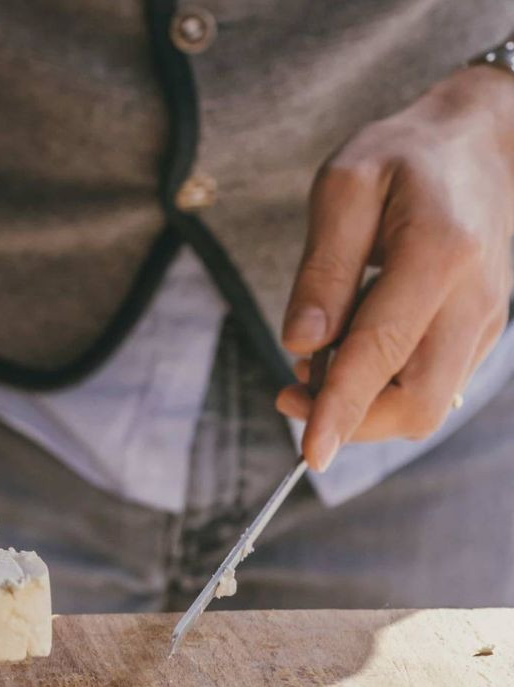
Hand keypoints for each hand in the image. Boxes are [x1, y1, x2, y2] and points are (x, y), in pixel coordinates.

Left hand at [277, 65, 513, 470]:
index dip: (340, 410)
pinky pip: (432, 387)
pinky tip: (357, 347)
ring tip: (322, 355)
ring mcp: (486, 320)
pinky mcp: (482, 333)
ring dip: (364, 405)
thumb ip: (321, 270)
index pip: (382, 354)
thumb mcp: (344, 187)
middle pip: (416, 404)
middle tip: (291, 387)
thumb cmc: (404, 158)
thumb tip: (300, 345)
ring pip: (426, 407)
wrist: (485, 141)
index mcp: (438, 255)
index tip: (309, 454)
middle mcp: (474, 298)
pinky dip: (385, 388)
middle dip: (350, 419)